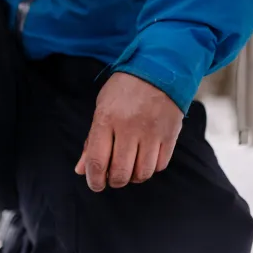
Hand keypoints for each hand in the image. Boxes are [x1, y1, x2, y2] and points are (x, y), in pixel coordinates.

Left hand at [75, 72, 182, 191]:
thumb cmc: (124, 90)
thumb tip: (81, 170)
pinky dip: (151, 168)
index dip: (94, 180)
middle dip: (114, 181)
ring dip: (134, 177)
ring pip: (142, 173)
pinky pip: (160, 165)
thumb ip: (91, 141)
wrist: (161, 67)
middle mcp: (129, 127)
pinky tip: (146, 159)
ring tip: (130, 168)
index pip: (97, 162)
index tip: (96, 184)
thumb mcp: (101, 109)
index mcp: (106, 120)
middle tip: (113, 177)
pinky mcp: (170, 133)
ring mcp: (152, 131)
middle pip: (120, 173)